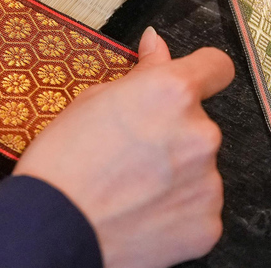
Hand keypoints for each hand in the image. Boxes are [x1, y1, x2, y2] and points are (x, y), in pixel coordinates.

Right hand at [13, 27, 233, 267]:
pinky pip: (198, 206)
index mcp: (173, 93)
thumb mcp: (93, 100)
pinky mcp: (207, 224)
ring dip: (175, 172)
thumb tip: (157, 45)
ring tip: (131, 186)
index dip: (202, 72)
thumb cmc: (62, 160)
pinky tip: (141, 211)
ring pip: (199, 167)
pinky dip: (176, 208)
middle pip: (200, 124)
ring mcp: (208, 183)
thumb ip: (141, 73)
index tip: (188, 84)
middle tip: (132, 151)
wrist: (53, 226)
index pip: (217, 67)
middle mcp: (201, 133)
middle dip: (174, 133)